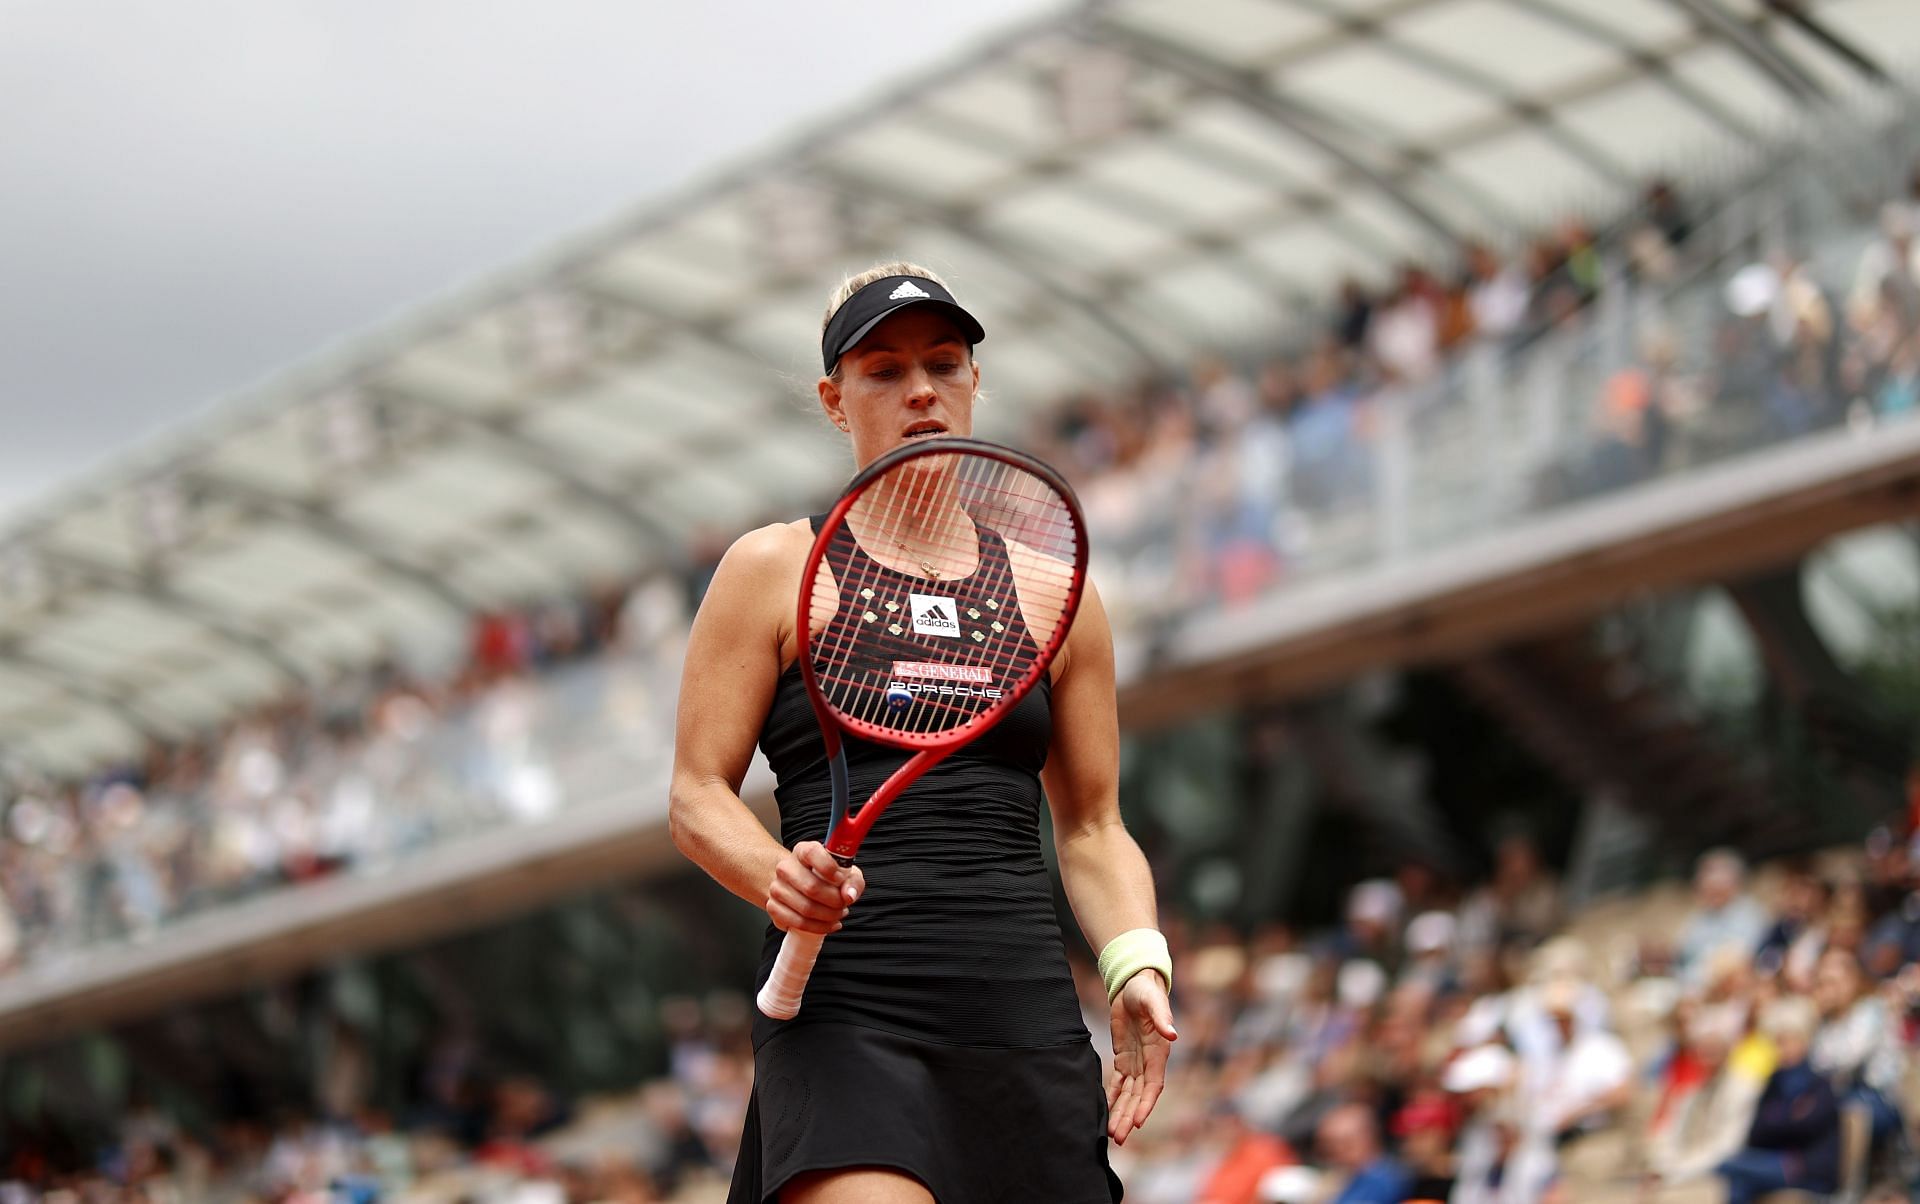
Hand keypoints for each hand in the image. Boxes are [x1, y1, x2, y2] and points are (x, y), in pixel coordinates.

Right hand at [765, 840, 864, 935]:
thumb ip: (853, 880)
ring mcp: (777, 887)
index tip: (840, 879)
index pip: (811, 853)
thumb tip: (849, 895)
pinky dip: (818, 927)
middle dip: (834, 900)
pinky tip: (828, 924)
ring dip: (828, 916)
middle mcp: (786, 867)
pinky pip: (798, 923)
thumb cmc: (825, 877)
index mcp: (803, 851)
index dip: (828, 867)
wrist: (800, 886)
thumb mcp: (845, 872)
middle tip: (843, 904)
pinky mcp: (773, 907)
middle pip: (811, 887)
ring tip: (838, 914)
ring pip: (806, 908)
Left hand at [1106, 968, 1175, 1145]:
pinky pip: (1118, 1082)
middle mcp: (1148, 1061)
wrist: (1135, 985)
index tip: (1138, 1122)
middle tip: (1118, 1136)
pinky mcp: (1123, 1057)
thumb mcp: (1153, 1001)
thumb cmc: (1147, 991)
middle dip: (1129, 1116)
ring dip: (1121, 1112)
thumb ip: (1162, 1017)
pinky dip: (1113, 1097)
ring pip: (1129, 1094)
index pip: (1153, 1084)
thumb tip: (1173, 1034)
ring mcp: (1136, 1061)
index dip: (1146, 1104)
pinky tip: (1106, 1111)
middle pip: (1139, 1095)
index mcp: (1158, 1052)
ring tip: (1112, 1133)